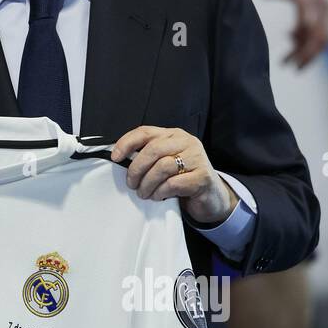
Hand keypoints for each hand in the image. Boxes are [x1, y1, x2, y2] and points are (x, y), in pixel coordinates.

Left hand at [110, 126, 237, 226]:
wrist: (212, 196)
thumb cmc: (183, 178)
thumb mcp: (166, 161)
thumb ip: (149, 156)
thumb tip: (120, 159)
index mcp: (174, 135)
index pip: (145, 131)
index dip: (127, 143)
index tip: (115, 157)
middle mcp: (187, 142)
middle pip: (153, 149)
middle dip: (136, 169)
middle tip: (131, 183)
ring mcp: (197, 158)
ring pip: (162, 167)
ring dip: (148, 183)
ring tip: (144, 193)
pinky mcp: (202, 177)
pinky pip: (174, 183)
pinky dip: (161, 191)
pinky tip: (158, 196)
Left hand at [262, 0, 327, 69]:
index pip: (310, 24)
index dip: (302, 41)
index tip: (292, 56)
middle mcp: (324, 5)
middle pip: (321, 37)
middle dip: (307, 54)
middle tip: (291, 68)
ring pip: (323, 38)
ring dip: (308, 52)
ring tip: (288, 62)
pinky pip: (323, 33)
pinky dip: (309, 43)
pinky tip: (291, 44)